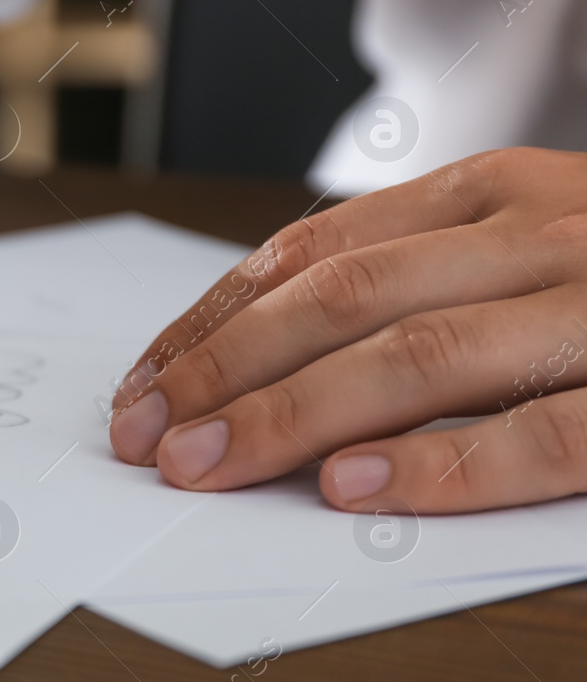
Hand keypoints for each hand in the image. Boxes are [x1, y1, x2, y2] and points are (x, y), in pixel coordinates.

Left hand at [108, 147, 586, 513]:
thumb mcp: (532, 240)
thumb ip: (419, 277)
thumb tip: (258, 358)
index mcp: (491, 193)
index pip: (313, 252)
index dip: (213, 323)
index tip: (141, 389)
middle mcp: (540, 235)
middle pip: (346, 299)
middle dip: (225, 370)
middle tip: (144, 438)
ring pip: (421, 357)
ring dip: (293, 415)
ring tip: (206, 465)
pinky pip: (540, 437)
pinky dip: (438, 466)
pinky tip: (349, 489)